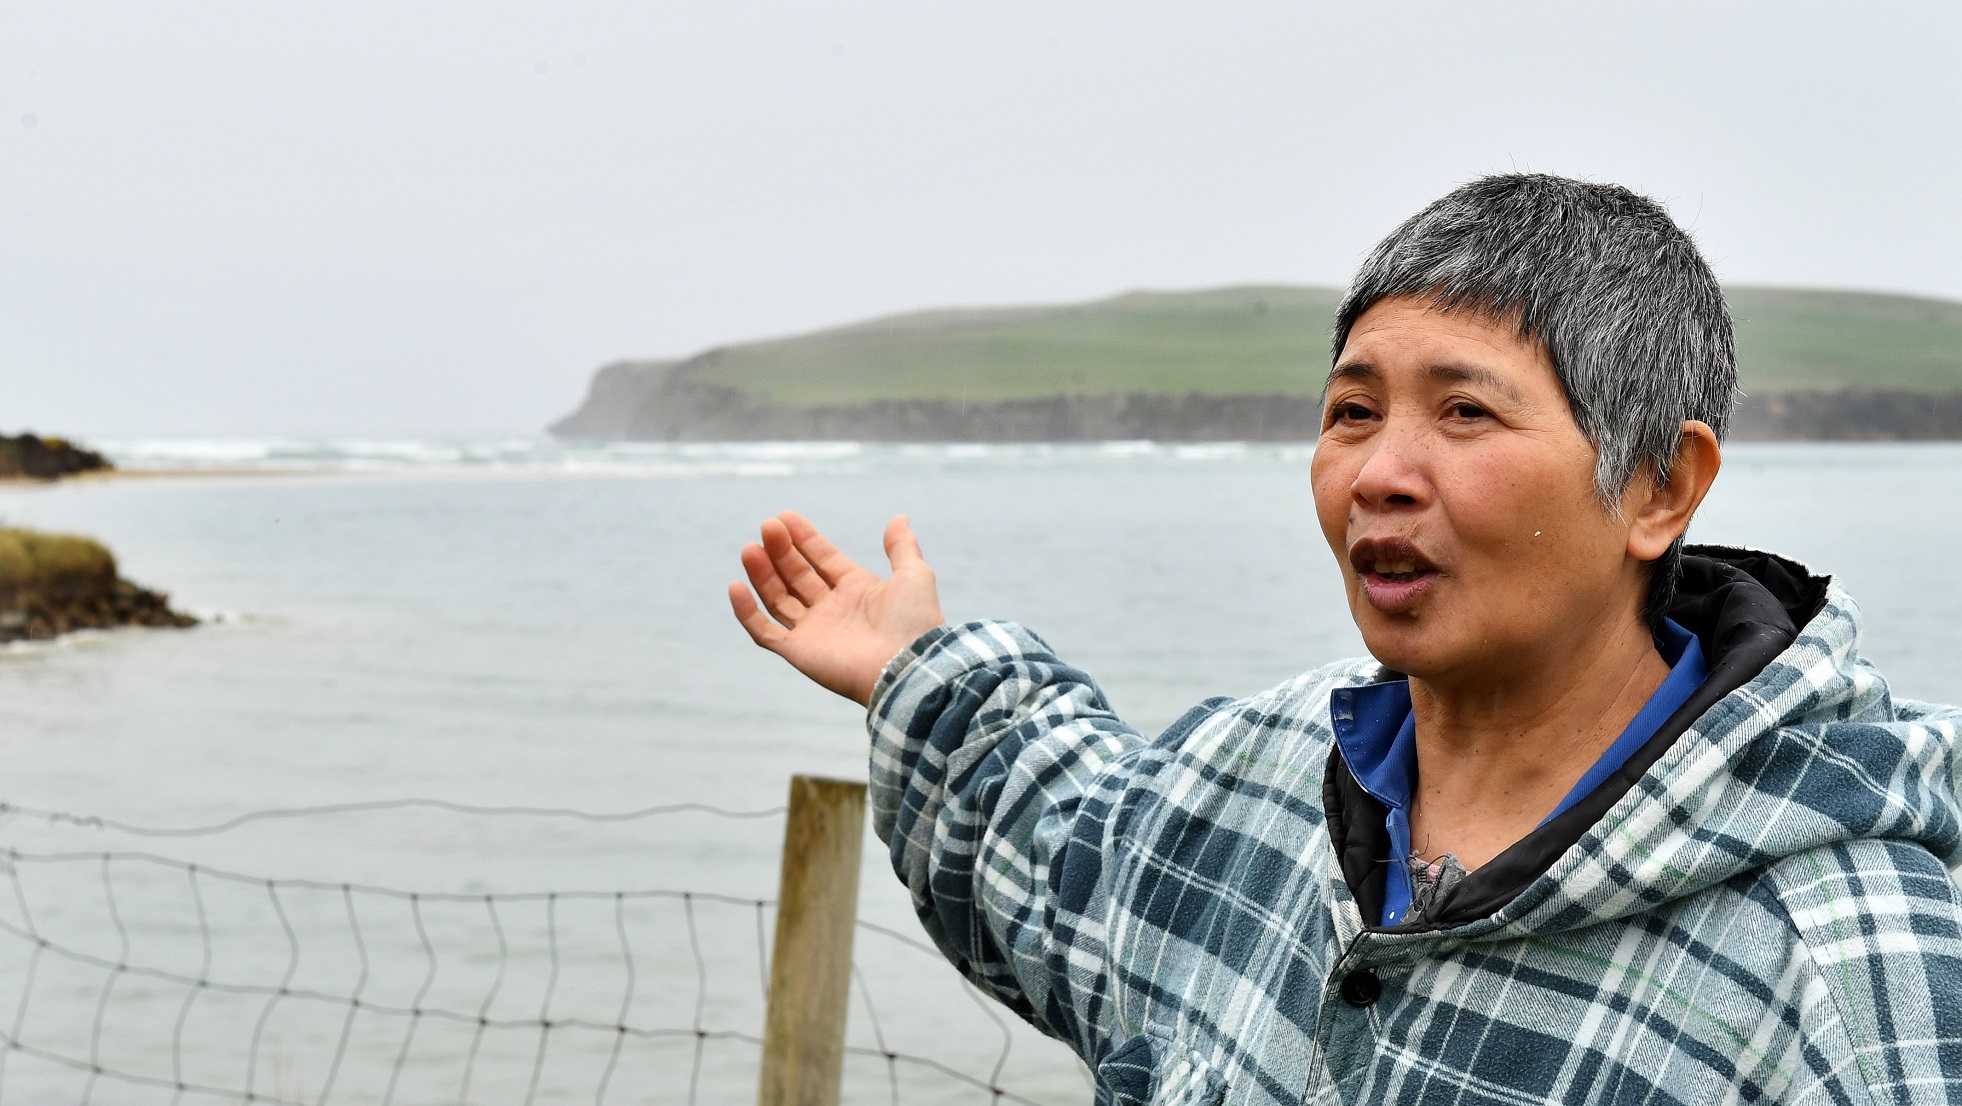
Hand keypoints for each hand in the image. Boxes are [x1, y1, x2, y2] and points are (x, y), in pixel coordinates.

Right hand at [728, 511, 945, 705]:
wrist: (907, 665)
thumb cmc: (914, 622)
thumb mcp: (914, 574)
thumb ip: (902, 547)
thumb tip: (898, 518)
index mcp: (856, 590)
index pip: (822, 559)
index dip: (804, 538)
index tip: (784, 517)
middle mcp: (832, 610)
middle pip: (797, 575)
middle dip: (781, 550)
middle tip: (768, 527)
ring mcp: (814, 631)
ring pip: (778, 598)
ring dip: (762, 573)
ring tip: (751, 548)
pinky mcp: (798, 652)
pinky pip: (764, 632)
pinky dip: (747, 612)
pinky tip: (736, 586)